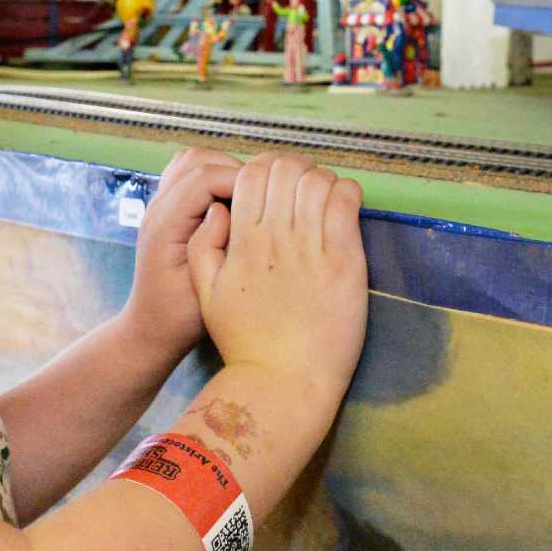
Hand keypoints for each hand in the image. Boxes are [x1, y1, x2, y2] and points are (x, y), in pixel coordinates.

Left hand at [119, 147, 241, 359]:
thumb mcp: (205, 288)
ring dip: (223, 170)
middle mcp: (157, 208)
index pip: (204, 178)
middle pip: (198, 161)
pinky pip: (190, 174)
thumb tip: (232, 209)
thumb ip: (218, 246)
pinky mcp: (169, 210)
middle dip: (234, 171)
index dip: (240, 180)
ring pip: (193, 161)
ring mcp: (160, 206)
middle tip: (262, 196)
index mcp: (164, 225)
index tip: (268, 198)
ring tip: (249, 197)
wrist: (151, 329)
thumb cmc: (179, 318)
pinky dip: (213, 177)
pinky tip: (232, 202)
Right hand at [186, 153, 367, 402]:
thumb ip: (204, 247)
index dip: (264, 168)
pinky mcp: (345, 261)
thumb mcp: (206, 294)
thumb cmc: (245, 341)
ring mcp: (312, 248)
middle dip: (294, 170)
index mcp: (242, 241)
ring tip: (324, 200)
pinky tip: (344, 207)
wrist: (283, 382)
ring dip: (321, 180)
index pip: (252, 172)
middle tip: (301, 190)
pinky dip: (347, 193)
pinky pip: (347, 203)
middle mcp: (276, 238)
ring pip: (318, 180)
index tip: (273, 186)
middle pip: (286, 169)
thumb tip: (218, 208)